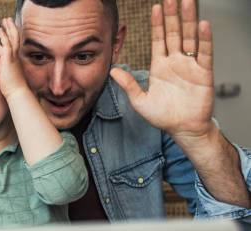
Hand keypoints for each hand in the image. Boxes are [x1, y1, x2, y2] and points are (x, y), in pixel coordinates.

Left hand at [0, 18, 28, 98]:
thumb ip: (1, 65)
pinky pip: (7, 46)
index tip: (1, 31)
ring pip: (12, 39)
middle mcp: (15, 57)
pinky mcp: (9, 61)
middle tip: (7, 20)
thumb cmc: (11, 86)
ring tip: (3, 21)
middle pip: (15, 38)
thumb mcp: (4, 73)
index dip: (6, 37)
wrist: (16, 93)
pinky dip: (3, 38)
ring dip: (7, 29)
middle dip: (11, 28)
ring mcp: (13, 58)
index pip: (11, 45)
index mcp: (14, 60)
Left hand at [110, 0, 214, 144]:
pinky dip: (204, 39)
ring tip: (187, 3)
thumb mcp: (140, 101)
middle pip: (174, 33)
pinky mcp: (204, 73)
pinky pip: (205, 53)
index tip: (155, 7)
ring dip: (188, 21)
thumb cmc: (163, 116)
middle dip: (172, 16)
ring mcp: (190, 66)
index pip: (158, 39)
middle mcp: (176, 62)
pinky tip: (202, 25)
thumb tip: (113, 70)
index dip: (157, 24)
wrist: (183, 129)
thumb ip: (128, 85)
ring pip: (190, 38)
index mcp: (160, 66)